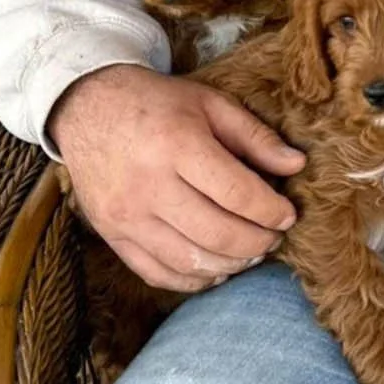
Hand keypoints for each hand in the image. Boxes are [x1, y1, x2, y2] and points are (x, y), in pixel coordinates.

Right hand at [49, 63, 303, 292]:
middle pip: (217, 234)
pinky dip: (192, 280)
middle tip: (273, 237)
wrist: (86, 107)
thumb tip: (297, 165)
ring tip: (250, 253)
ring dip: (230, 264)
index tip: (288, 215)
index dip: (271, 211)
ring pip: (190, 261)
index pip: (237, 194)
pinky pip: (157, 273)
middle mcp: (149, 185)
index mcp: (178, 145)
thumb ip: (255, 136)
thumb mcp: (210, 103)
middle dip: (257, 243)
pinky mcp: (111, 235)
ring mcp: (126, 216)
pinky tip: (215, 268)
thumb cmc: (156, 103)